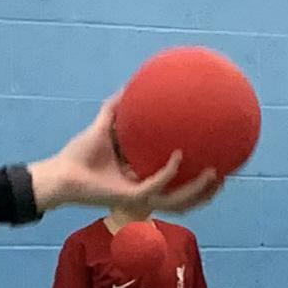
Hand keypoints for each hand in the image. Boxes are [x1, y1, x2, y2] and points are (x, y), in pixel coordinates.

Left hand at [33, 97, 224, 215]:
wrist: (60, 174)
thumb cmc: (78, 155)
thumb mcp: (103, 126)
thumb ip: (116, 108)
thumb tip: (128, 85)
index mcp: (142, 183)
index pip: (177, 190)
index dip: (198, 184)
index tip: (217, 165)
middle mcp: (144, 194)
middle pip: (184, 202)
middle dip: (208, 194)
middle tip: (227, 176)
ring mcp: (139, 199)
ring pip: (178, 202)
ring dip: (198, 191)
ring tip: (216, 174)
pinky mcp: (130, 198)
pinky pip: (156, 185)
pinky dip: (169, 172)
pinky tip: (179, 157)